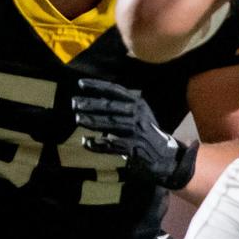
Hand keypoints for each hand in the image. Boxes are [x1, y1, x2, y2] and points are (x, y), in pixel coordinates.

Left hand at [72, 79, 197, 189]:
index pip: (115, 90)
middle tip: (74, 103)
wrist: (165, 154)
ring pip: (110, 124)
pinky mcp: (134, 148)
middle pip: (110, 107)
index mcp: (138, 103)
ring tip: (77, 118)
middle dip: (91, 104)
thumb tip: (95, 99)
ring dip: (92, 121)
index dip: (97, 86)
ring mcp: (137, 132)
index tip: (80, 84)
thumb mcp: (139, 113)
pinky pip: (112, 145)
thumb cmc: (147, 132)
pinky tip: (86, 142)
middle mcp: (138, 115)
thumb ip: (122, 105)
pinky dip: (97, 144)